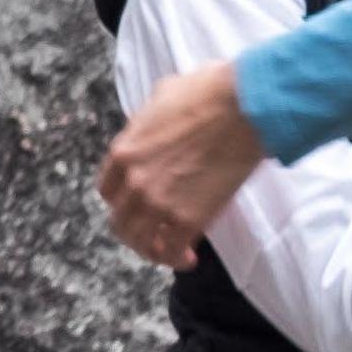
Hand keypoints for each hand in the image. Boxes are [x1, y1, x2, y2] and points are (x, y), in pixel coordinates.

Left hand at [98, 60, 266, 267]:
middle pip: (120, 223)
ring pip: (140, 243)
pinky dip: (177, 258)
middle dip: (135, 230)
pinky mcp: (187, 219)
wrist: (243, 108)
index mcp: (124, 151)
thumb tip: (159, 121)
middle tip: (152, 233)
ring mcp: (159, 203)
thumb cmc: (209, 93)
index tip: (135, 204)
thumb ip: (150, 120)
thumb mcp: (163, 96)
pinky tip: (189, 258)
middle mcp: (134, 182)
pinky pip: (171, 250)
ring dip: (153, 250)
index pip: (107, 190)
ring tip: (170, 250)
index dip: (121, 200)